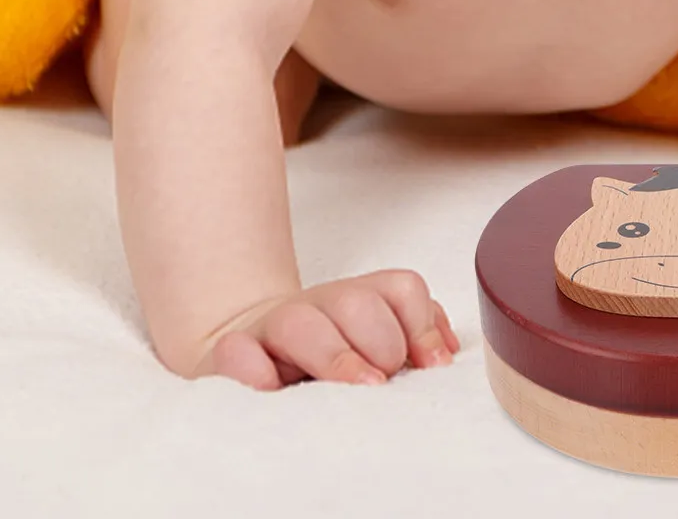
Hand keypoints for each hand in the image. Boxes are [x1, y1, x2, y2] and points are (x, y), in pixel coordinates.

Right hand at [189, 270, 461, 388]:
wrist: (249, 348)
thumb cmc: (325, 352)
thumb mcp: (375, 340)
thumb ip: (414, 333)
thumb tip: (446, 354)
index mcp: (357, 298)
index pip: (401, 289)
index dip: (421, 326)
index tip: (429, 367)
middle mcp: (318, 304)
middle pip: (358, 303)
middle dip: (382, 344)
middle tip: (383, 383)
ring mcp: (271, 326)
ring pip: (302, 322)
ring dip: (335, 357)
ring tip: (359, 389)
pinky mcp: (231, 353)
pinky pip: (238, 352)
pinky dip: (254, 368)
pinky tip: (273, 387)